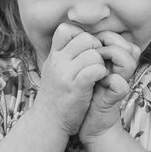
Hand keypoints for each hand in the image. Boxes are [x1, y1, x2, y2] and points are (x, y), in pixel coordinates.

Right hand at [37, 20, 108, 136]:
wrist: (48, 122)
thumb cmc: (55, 96)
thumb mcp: (53, 70)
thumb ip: (62, 54)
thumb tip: (75, 36)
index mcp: (53, 55)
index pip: (66, 29)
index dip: (80, 35)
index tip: (85, 50)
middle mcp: (57, 62)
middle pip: (85, 38)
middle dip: (96, 49)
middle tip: (96, 63)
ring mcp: (65, 74)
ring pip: (94, 54)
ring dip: (101, 64)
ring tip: (97, 75)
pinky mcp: (76, 87)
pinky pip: (95, 69)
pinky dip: (102, 73)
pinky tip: (99, 81)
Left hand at [78, 32, 140, 143]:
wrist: (84, 123)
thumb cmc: (82, 94)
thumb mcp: (82, 69)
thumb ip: (85, 52)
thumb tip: (74, 29)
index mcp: (114, 63)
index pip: (122, 39)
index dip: (106, 35)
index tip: (88, 41)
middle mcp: (120, 71)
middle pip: (130, 46)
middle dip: (109, 42)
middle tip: (93, 49)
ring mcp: (120, 84)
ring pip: (129, 60)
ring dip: (111, 56)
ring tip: (95, 63)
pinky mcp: (115, 99)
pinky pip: (120, 84)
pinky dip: (109, 81)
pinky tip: (96, 82)